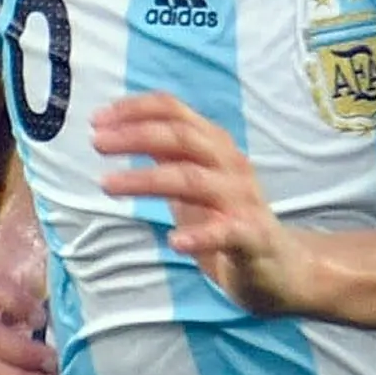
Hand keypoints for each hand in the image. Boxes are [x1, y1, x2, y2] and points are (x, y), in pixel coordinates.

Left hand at [93, 93, 322, 316]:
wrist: (279, 265)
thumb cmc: (227, 217)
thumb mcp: (191, 180)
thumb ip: (165, 155)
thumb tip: (119, 130)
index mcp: (214, 146)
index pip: (175, 112)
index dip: (136, 109)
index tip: (97, 118)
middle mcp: (230, 165)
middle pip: (182, 138)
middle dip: (136, 135)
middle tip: (96, 142)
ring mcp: (243, 200)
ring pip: (194, 180)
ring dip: (147, 179)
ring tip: (108, 184)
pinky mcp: (253, 238)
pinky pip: (228, 232)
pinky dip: (201, 235)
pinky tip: (174, 241)